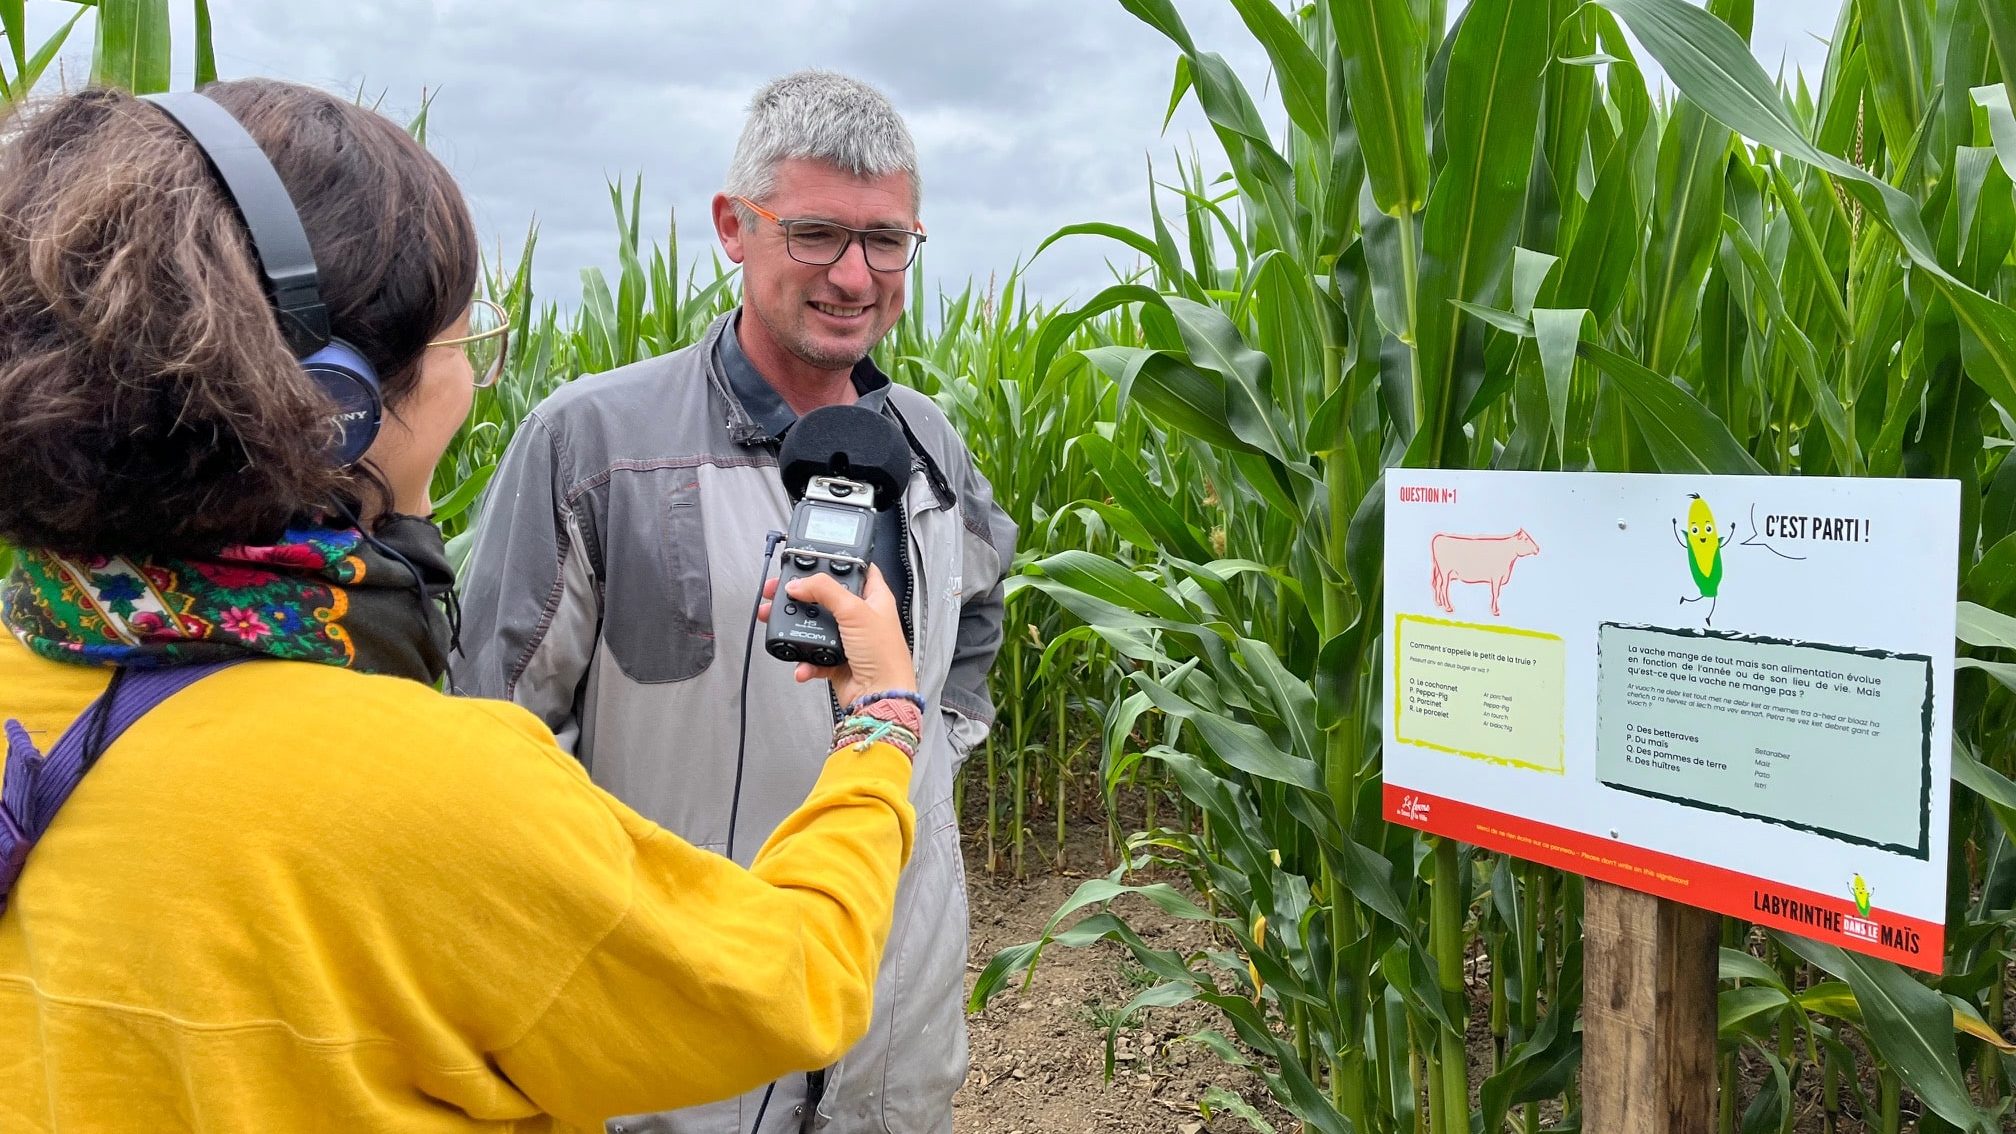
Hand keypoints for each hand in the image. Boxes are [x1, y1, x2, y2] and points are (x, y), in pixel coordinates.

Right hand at [760, 565, 917, 708]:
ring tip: (775, 619)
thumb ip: (825, 590)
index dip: (835, 562)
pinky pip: (811, 654)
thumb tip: (799, 584)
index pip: (856, 569)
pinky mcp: (835, 660)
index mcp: (874, 597)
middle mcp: (861, 616)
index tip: (811, 559)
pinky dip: (803, 659)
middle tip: (779, 590)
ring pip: (813, 624)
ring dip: (794, 625)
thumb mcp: (855, 611)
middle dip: (801, 594)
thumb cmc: (885, 656)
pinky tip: (801, 662)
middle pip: (825, 596)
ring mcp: (847, 638)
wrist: (880, 697)